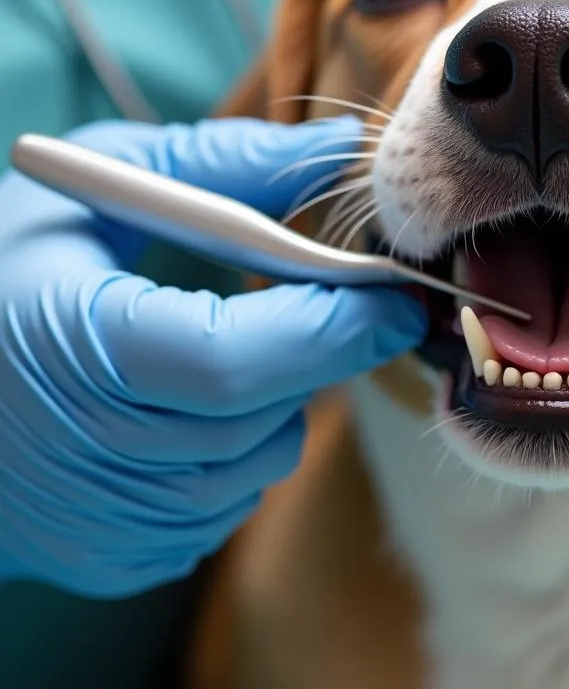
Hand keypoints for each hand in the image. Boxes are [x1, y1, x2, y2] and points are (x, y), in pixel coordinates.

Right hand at [0, 116, 424, 597]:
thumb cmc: (10, 264)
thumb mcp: (102, 185)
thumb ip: (225, 164)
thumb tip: (337, 149)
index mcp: (68, 340)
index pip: (232, 361)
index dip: (329, 330)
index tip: (394, 297)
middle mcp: (78, 447)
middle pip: (259, 418)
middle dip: (320, 356)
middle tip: (334, 307)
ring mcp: (93, 516)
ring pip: (258, 465)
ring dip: (280, 402)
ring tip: (231, 347)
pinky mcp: (109, 555)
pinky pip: (224, 508)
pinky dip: (238, 451)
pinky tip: (193, 408)